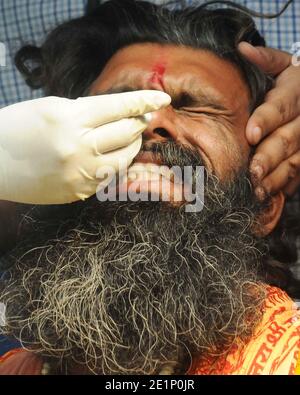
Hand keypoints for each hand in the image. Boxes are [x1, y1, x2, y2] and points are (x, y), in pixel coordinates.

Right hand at [0, 91, 169, 203]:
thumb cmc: (18, 128)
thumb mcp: (51, 108)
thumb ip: (86, 112)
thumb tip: (120, 116)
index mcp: (69, 118)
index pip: (119, 107)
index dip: (144, 101)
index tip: (162, 98)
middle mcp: (78, 147)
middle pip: (126, 133)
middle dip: (139, 123)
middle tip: (142, 118)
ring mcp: (79, 173)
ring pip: (124, 159)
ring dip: (132, 145)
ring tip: (131, 137)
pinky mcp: (78, 192)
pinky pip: (108, 177)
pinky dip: (114, 164)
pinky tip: (111, 156)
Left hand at [239, 42, 299, 196]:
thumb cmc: (292, 80)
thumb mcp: (283, 64)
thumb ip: (265, 60)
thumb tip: (242, 49)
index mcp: (296, 92)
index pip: (281, 106)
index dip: (266, 120)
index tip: (251, 134)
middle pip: (287, 139)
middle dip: (268, 157)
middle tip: (252, 171)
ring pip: (294, 161)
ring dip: (275, 178)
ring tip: (257, 190)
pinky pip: (299, 174)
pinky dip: (284, 186)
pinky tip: (270, 196)